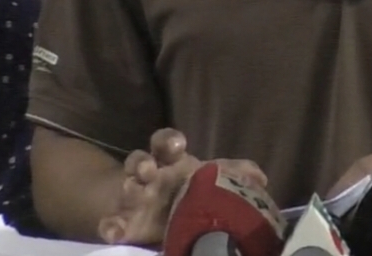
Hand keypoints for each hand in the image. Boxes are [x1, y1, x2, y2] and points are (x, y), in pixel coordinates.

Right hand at [99, 128, 267, 245]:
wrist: (154, 212)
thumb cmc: (187, 188)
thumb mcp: (210, 179)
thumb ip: (234, 174)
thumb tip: (261, 178)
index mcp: (169, 161)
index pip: (165, 142)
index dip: (170, 140)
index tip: (179, 145)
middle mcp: (148, 174)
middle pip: (140, 160)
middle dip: (142, 162)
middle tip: (148, 168)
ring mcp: (133, 197)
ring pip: (126, 187)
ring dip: (128, 188)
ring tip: (130, 191)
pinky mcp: (122, 221)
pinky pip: (111, 222)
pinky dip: (110, 226)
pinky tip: (113, 232)